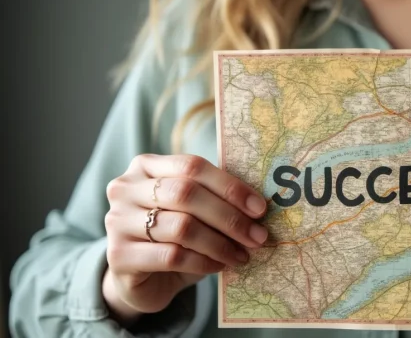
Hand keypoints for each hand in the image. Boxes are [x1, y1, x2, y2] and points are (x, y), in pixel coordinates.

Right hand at [102, 154, 267, 324]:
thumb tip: (259, 203)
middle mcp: (125, 188)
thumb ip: (216, 198)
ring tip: (241, 255)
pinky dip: (203, 262)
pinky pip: (172, 256)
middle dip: (229, 217)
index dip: (230, 186)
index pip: (192, 166)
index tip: (260, 208)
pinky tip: (218, 266)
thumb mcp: (195, 211)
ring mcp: (116, 221)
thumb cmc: (175, 237)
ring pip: (181, 227)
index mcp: (146, 166)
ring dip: (220, 244)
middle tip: (258, 237)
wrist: (142, 278)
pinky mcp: (118, 256)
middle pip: (186, 194)